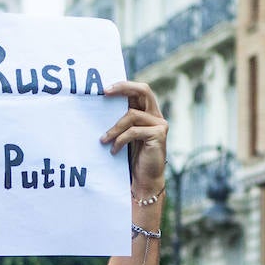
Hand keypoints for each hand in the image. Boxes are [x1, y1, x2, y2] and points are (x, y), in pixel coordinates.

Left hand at [101, 80, 167, 198]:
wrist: (145, 179)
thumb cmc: (133, 157)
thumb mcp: (125, 135)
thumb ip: (122, 120)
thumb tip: (103, 103)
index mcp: (149, 112)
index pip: (139, 91)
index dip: (124, 85)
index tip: (104, 89)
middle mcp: (157, 115)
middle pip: (143, 91)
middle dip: (123, 88)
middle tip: (105, 93)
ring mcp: (160, 124)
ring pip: (132, 115)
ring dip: (114, 128)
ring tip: (104, 140)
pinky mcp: (159, 135)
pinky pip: (133, 131)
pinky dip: (120, 140)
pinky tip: (114, 151)